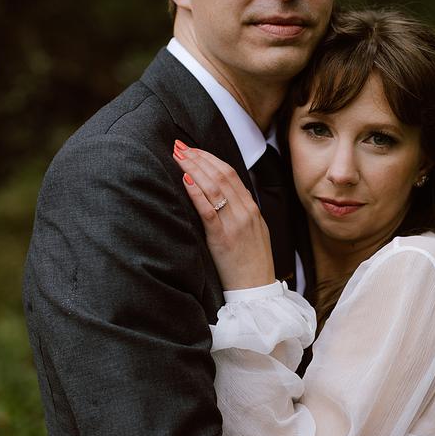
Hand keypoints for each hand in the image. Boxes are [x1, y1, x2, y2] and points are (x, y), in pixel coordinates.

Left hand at [173, 141, 275, 289]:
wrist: (256, 289)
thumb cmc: (251, 262)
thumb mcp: (252, 231)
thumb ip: (239, 211)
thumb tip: (220, 194)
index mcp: (252, 209)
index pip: (230, 173)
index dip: (210, 158)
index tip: (193, 149)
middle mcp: (245, 212)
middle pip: (221, 175)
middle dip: (198, 158)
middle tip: (179, 146)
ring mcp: (235, 224)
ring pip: (214, 188)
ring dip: (194, 168)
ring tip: (178, 157)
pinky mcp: (223, 239)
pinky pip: (208, 211)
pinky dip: (196, 193)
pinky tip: (185, 180)